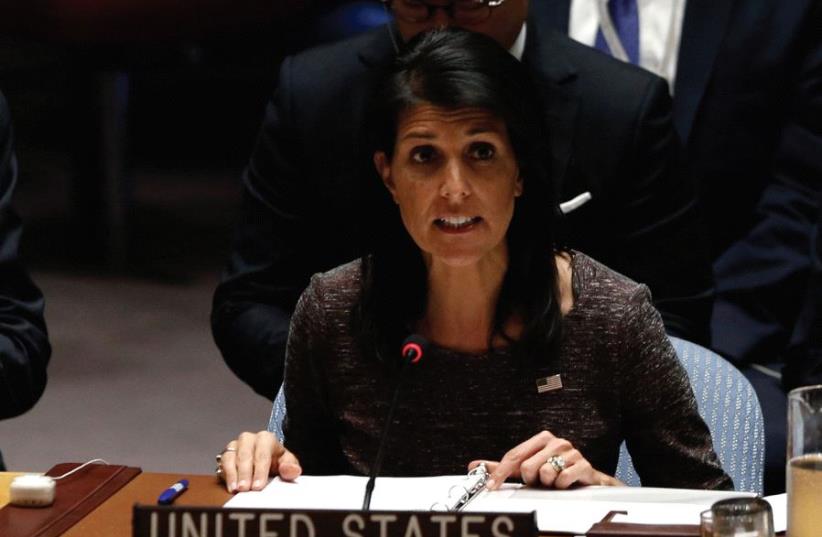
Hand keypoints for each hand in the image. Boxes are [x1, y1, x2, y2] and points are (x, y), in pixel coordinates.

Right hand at [219, 431, 301, 492]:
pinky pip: (223, 462)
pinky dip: (226, 475)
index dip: (260, 470)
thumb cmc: (275, 462)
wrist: (264, 463)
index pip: (263, 453)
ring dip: (233, 474)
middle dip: (245, 473)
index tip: (258, 485)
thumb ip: (290, 467)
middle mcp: (249, 439)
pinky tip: (231, 487)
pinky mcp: (226, 454)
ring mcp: (236, 445)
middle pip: (246, 454)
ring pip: (232, 457)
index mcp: (266, 439)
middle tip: (245, 489)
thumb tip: (292, 471)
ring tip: (236, 489)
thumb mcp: (286, 464)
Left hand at [469, 431, 621, 489]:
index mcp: (541, 438)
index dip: (501, 473)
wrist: (586, 479)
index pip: (514, 456)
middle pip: (528, 467)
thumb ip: (502, 467)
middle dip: (532, 479)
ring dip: (548, 484)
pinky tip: (565, 483)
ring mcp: (571, 451)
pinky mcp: (583, 464)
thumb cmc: (554, 471)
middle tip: (540, 480)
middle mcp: (556, 441)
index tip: (491, 486)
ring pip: (545, 474)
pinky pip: (562, 480)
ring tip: (554, 481)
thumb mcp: (527, 467)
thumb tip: (474, 465)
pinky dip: (561, 486)